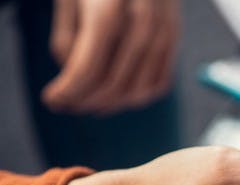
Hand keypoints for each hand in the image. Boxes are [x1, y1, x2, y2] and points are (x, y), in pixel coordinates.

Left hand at [43, 0, 180, 113]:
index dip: (66, 93)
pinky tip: (120, 93)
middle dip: (86, 101)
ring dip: (111, 103)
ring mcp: (163, 34)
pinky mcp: (175, 38)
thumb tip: (73, 77)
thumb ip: (69, 36)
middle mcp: (141, 26)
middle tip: (68, 103)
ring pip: (138, 90)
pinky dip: (139, 95)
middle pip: (113, 85)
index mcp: (108, 12)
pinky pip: (159, 82)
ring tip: (91, 102)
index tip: (51, 99)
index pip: (86, 71)